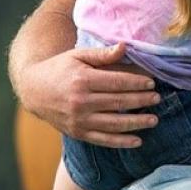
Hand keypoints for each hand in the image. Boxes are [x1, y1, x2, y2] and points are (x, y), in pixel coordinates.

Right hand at [17, 43, 160, 147]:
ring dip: (136, 123)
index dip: (136, 83)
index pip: (116, 82)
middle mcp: (80, 102)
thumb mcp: (78, 56)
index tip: (152, 83)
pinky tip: (137, 141)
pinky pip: (102, 140)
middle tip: (157, 99)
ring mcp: (78, 120)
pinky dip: (121, 142)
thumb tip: (125, 46)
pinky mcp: (77, 133)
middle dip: (141, 101)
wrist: (33, 90)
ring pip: (113, 124)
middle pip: (118, 102)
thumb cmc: (59, 69)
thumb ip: (102, 54)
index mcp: (82, 80)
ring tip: (154, 119)